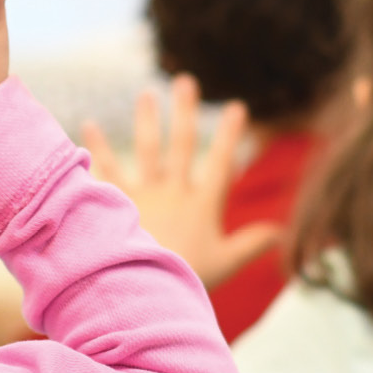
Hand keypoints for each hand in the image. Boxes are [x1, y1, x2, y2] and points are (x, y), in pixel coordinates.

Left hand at [82, 74, 281, 288]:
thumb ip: (254, 243)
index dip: (230, 134)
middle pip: (182, 145)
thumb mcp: (227, 263)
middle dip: (185, 111)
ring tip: (146, 95)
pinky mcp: (115, 203)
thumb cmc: (187, 279)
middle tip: (185, 81)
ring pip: (146, 150)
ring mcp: (143, 195)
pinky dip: (96, 148)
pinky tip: (88, 126)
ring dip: (146, 120)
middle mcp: (173, 192)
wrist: (143, 291)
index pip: (220, 163)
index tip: (236, 107)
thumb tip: (284, 230)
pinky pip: (105, 170)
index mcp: (202, 205)